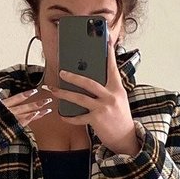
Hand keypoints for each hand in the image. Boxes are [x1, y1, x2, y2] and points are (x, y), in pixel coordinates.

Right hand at [0, 88, 52, 126]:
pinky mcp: (9, 129)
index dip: (26, 94)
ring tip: (48, 109)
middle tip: (48, 100)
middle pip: (25, 106)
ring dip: (38, 111)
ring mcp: (9, 120)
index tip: (35, 91)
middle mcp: (7, 111)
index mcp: (0, 105)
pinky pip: (22, 123)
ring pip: (26, 114)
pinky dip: (30, 119)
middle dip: (38, 103)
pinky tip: (38, 115)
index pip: (16, 98)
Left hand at [47, 39, 139, 155]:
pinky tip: (62, 116)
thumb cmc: (119, 117)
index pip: (112, 68)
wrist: (125, 138)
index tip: (106, 40)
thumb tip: (91, 79)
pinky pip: (79, 117)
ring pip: (80, 98)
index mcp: (117, 88)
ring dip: (64, 94)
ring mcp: (103, 108)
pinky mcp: (97, 120)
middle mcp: (111, 96)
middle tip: (62, 72)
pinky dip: (69, 117)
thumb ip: (107, 89)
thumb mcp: (118, 99)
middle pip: (89, 82)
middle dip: (73, 76)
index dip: (109, 54)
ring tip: (54, 91)